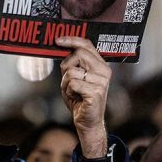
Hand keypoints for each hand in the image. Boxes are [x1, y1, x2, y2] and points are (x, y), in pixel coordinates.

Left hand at [57, 36, 110, 157]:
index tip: (57, 40)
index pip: (87, 45)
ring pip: (71, 71)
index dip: (71, 40)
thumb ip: (73, 63)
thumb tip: (61, 47)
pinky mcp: (95, 92)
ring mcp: (101, 82)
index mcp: (100, 65)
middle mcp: (104, 71)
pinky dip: (68, 91)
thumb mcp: (75, 77)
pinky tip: (75, 97)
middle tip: (67, 80)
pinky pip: (72, 83)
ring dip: (65, 83)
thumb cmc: (79, 99)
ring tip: (73, 92)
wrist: (87, 121)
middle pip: (78, 54)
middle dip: (66, 66)